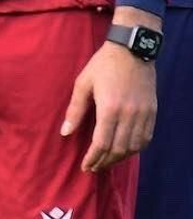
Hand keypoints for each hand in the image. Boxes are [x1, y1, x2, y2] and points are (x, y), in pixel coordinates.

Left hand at [62, 40, 156, 172]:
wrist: (132, 50)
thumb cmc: (102, 65)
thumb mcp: (82, 84)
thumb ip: (75, 110)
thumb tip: (65, 133)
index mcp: (110, 108)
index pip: (102, 143)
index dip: (93, 158)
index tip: (85, 167)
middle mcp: (129, 114)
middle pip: (118, 149)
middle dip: (104, 162)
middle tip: (93, 168)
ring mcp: (144, 113)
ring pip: (134, 146)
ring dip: (119, 158)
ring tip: (106, 162)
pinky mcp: (152, 111)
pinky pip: (146, 137)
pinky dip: (135, 149)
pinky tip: (125, 151)